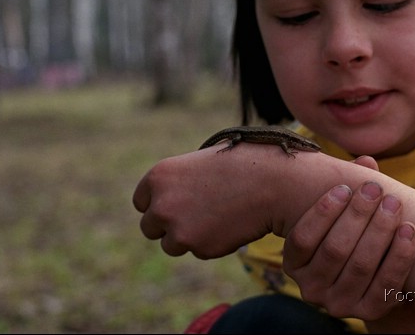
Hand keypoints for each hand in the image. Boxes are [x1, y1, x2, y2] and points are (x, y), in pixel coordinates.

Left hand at [133, 147, 273, 257]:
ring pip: (171, 244)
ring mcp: (178, 229)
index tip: (175, 204)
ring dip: (189, 236)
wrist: (273, 184)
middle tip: (196, 215)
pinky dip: (211, 242)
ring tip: (218, 216)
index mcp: (159, 177)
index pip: (141, 202)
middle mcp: (161, 204)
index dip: (159, 204)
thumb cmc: (241, 165)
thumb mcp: (201, 163)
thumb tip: (166, 202)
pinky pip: (198, 251)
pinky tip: (230, 223)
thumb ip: (178, 183)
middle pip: (150, 227)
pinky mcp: (198, 248)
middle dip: (169, 224)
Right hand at [283, 156, 414, 320]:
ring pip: (361, 266)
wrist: (376, 277)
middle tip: (375, 189)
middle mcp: (311, 288)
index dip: (322, 212)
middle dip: (357, 215)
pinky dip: (400, 255)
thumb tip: (367, 161)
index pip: (302, 239)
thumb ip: (350, 189)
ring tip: (393, 203)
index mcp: (295, 263)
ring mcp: (339, 304)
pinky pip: (386, 284)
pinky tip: (409, 230)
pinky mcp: (368, 312)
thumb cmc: (353, 233)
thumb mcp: (343, 214)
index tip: (344, 187)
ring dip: (380, 230)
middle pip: (334, 250)